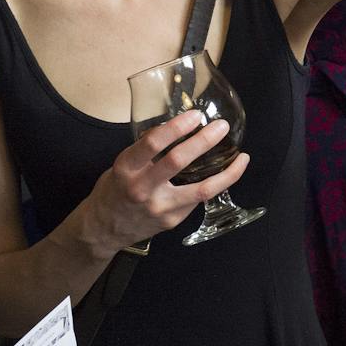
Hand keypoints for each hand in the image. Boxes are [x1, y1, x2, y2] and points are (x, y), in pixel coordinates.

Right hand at [85, 111, 248, 253]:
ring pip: (202, 189)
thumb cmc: (115, 190)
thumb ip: (147, 149)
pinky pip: (198, 199)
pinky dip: (216, 185)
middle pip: (178, 161)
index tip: (195, 115)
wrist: (103, 230)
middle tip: (221, 127)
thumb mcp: (123, 164)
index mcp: (126, 168)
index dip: (177, 127)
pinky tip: (226, 174)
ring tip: (242, 157)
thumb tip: (178, 125)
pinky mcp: (173, 220)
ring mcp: (160, 207)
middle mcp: (143, 188)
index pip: (152, 143)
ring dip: (227, 172)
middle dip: (204, 141)